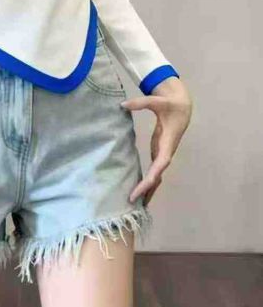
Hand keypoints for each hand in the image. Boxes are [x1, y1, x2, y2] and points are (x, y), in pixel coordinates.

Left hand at [121, 76, 192, 205]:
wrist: (182, 107)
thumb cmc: (170, 105)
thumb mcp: (157, 101)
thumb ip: (141, 103)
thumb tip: (122, 105)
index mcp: (168, 142)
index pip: (161, 163)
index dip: (153, 175)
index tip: (143, 186)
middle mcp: (166, 152)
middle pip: (157, 175)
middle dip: (146, 188)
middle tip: (132, 201)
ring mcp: (163, 154)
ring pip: (157, 177)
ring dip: (148, 190)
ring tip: (136, 205)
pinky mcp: (159, 153)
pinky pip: (153, 172)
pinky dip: (147, 183)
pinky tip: (140, 192)